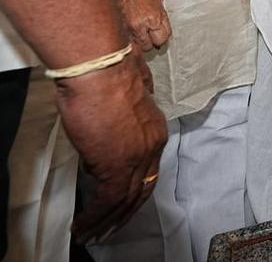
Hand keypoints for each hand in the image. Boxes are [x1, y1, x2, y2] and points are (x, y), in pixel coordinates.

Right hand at [57, 52, 166, 242]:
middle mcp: (152, 145)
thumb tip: (105, 142)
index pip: (149, 169)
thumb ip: (120, 126)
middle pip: (142, 189)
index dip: (136, 188)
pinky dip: (96, 217)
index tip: (123, 201)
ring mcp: (138, 156)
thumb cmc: (105, 76)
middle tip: (111, 228)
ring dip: (108, 220)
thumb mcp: (120, 105)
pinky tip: (85, 225)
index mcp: (155, 130)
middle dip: (127, 212)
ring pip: (126, 199)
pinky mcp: (118, 164)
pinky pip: (109, 200)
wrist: (102, 69)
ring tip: (93, 233)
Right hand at [116, 0, 170, 51]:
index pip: (161, 40)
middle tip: (150, 35)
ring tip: (141, 32)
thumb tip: (164, 40)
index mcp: (152, 20)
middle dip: (151, 43)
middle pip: (148, 47)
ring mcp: (127, 30)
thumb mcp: (160, 9)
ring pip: (137, 47)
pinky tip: (133, 33)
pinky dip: (132, 41)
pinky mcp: (119, 32)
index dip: (162, 39)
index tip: (160, 37)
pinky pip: (128, 43)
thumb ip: (164, 26)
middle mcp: (139, 27)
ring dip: (141, 42)